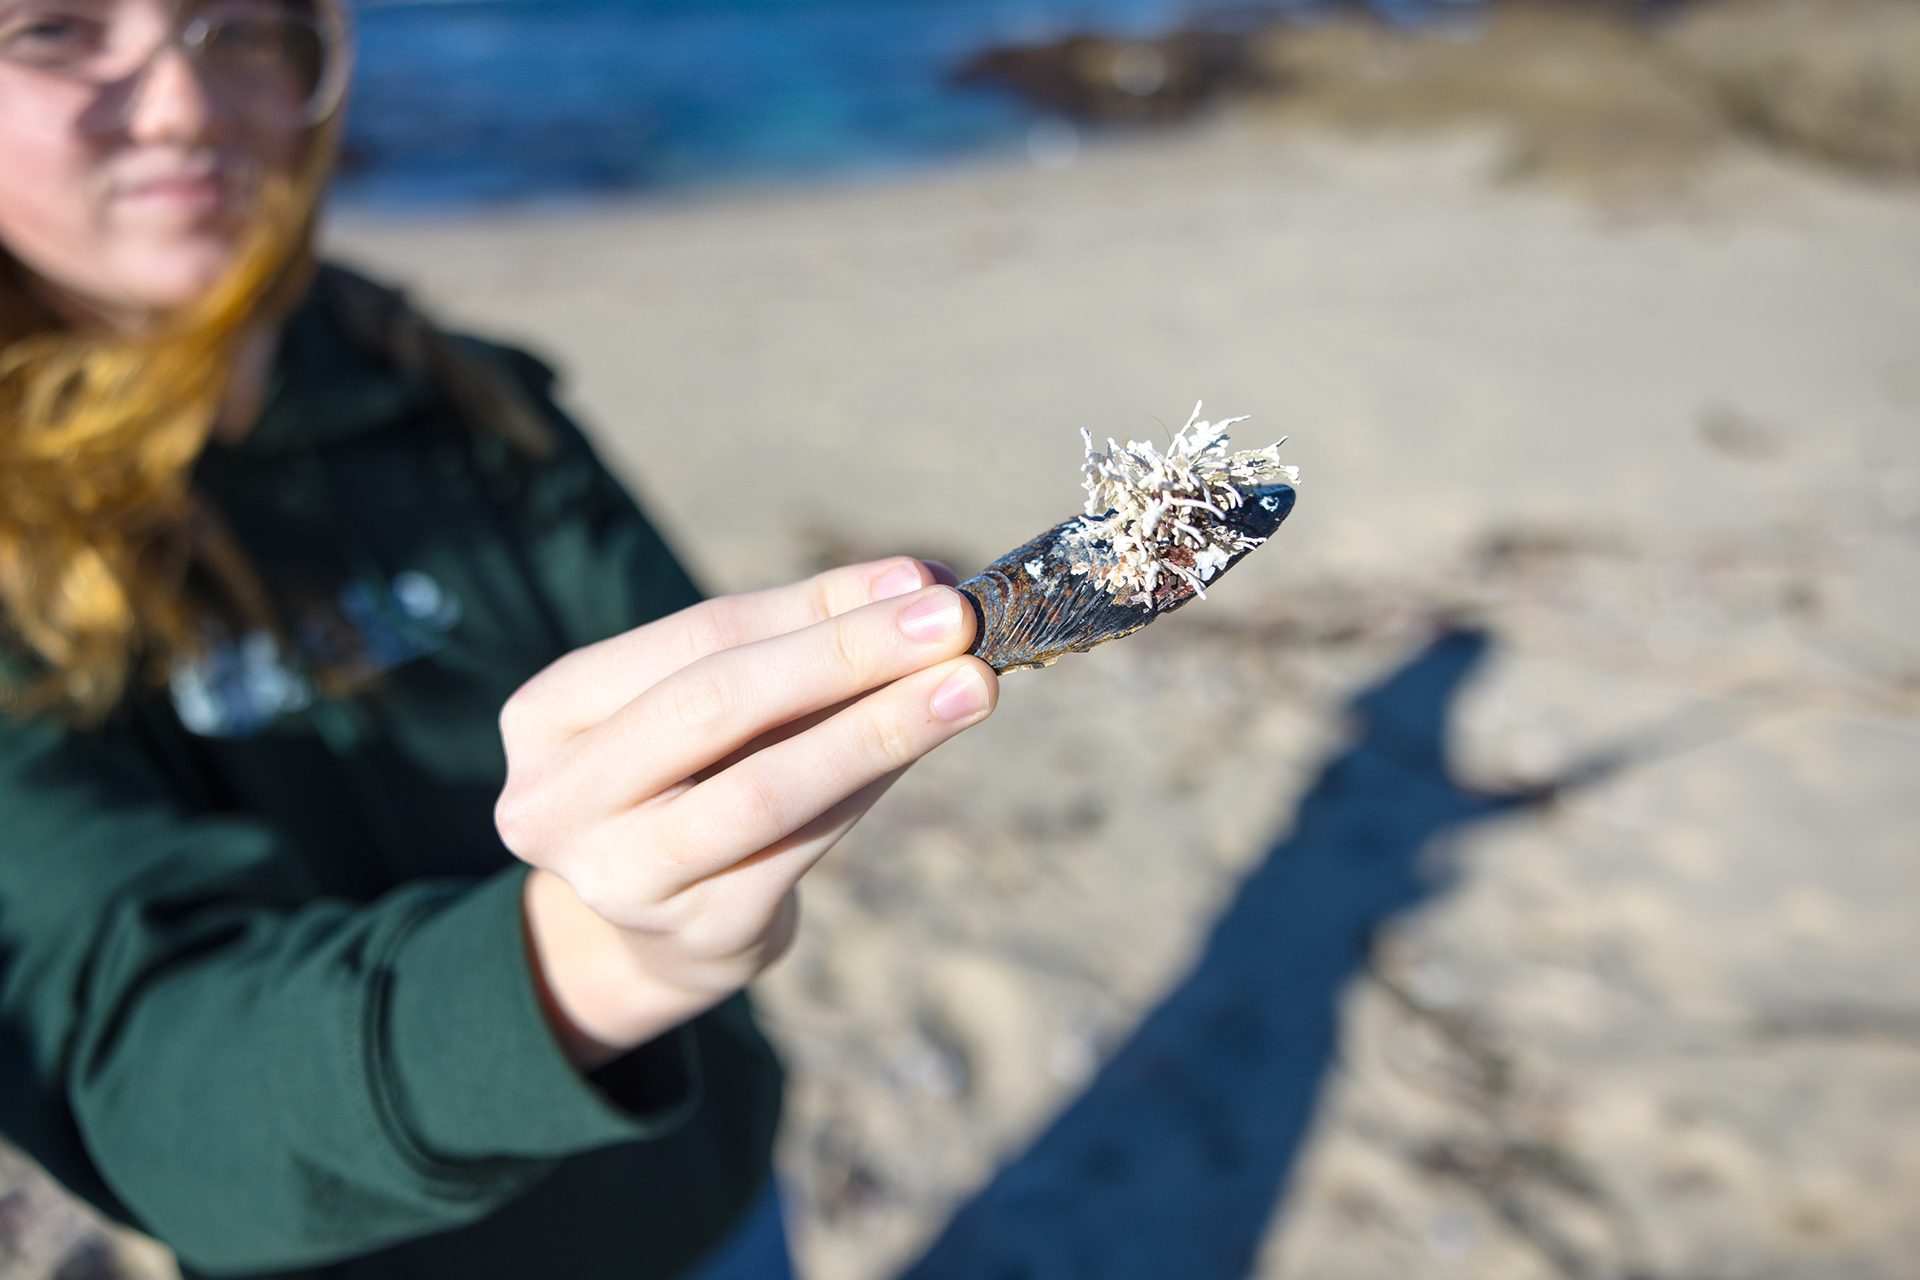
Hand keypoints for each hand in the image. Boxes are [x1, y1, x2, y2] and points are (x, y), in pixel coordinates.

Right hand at [497, 558, 996, 1068]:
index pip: (697, 636)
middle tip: (954, 621)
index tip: (919, 579)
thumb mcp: (719, 703)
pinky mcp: (697, 934)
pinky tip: (930, 743)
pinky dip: (873, 785)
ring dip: (881, 727)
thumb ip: (804, 638)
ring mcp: (620, 879)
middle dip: (848, 654)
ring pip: (765, 788)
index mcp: (545, 715)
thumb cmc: (695, 780)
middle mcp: (557, 801)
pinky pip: (803, 847)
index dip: (814, 605)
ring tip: (972, 685)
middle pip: (717, 703)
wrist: (657, 931)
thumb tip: (920, 584)